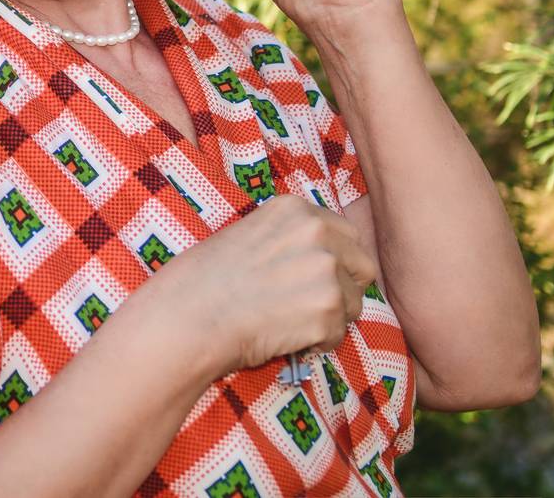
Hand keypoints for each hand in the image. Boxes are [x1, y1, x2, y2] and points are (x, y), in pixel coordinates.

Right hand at [160, 195, 376, 374]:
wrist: (190, 313)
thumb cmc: (207, 277)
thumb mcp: (251, 234)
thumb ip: (293, 238)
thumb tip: (325, 260)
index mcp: (297, 209)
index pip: (347, 235)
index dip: (334, 260)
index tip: (311, 277)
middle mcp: (318, 234)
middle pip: (362, 267)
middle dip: (343, 288)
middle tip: (308, 303)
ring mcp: (325, 272)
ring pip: (353, 305)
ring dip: (329, 318)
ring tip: (289, 322)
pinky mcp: (327, 312)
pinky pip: (338, 335)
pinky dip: (317, 343)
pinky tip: (285, 337)